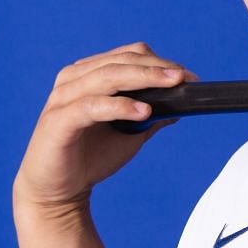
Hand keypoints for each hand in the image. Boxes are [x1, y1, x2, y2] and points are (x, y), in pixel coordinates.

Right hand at [13, 42, 198, 218]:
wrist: (58, 191)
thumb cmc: (91, 158)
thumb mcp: (129, 133)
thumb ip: (150, 115)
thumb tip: (181, 104)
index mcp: (89, 75)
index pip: (128, 56)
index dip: (160, 62)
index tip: (189, 76)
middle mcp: (74, 79)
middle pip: (120, 62)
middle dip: (156, 68)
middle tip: (184, 77)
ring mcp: (63, 98)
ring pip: (108, 77)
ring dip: (143, 79)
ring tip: (172, 86)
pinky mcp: (58, 121)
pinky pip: (91, 106)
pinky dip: (120, 106)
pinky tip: (144, 112)